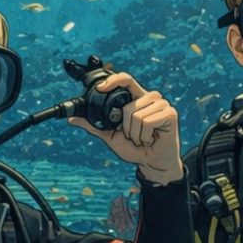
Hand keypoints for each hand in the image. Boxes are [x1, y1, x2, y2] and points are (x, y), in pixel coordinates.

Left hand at [67, 71, 182, 183]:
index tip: (100, 88)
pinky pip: (147, 122)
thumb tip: (72, 119)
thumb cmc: (134, 148)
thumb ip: (93, 126)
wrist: (151, 163)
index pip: (126, 80)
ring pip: (137, 114)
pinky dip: (144, 135)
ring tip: (143, 138)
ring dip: (135, 133)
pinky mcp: (170, 114)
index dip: (114, 80)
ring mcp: (161, 105)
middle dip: (125, 126)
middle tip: (132, 135)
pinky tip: (151, 138)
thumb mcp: (109, 137)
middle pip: (129, 104)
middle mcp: (149, 98)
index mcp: (136, 98)